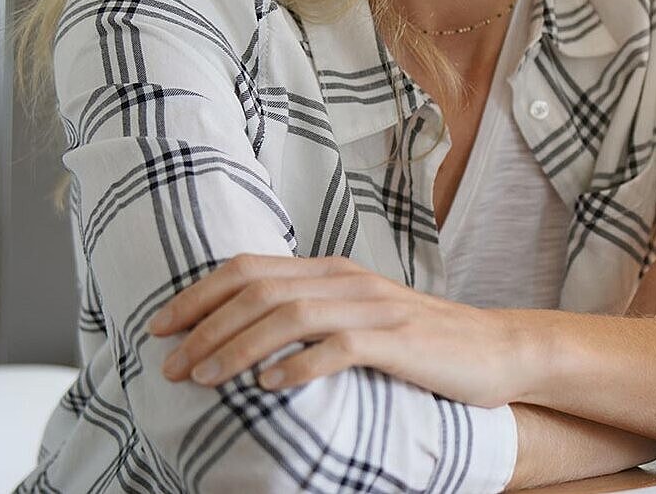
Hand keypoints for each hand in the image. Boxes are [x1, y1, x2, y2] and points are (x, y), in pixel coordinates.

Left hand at [148, 253, 526, 406]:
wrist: (497, 350)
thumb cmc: (423, 344)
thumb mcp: (361, 318)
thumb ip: (312, 317)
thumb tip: (243, 335)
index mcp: (334, 272)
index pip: (251, 268)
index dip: (198, 295)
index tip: (158, 328)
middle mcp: (349, 281)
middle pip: (260, 291)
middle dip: (205, 328)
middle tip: (171, 367)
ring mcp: (376, 309)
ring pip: (290, 317)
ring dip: (238, 348)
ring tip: (205, 379)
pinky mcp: (400, 342)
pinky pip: (339, 348)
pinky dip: (298, 365)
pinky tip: (270, 386)